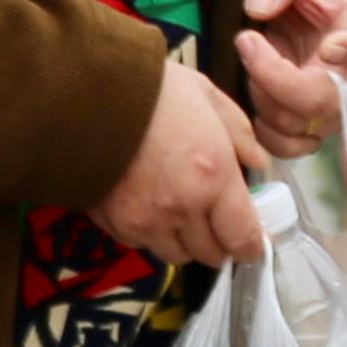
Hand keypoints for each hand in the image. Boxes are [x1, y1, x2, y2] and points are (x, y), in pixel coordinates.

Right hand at [98, 60, 270, 267]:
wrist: (88, 97)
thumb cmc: (154, 91)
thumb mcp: (210, 97)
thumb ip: (241, 134)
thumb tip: (258, 163)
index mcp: (213, 177)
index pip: (241, 237)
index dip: (252, 248)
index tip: (255, 246)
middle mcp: (182, 209)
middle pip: (210, 254)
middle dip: (222, 244)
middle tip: (222, 226)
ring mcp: (145, 221)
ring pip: (177, 255)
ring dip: (188, 243)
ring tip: (187, 217)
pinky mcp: (114, 224)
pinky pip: (142, 244)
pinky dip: (153, 235)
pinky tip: (152, 209)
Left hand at [231, 0, 346, 149]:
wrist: (312, 10)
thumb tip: (258, 9)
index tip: (329, 48)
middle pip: (324, 99)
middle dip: (275, 78)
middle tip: (246, 40)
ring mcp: (335, 106)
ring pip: (301, 126)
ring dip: (264, 100)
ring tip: (252, 63)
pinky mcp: (312, 125)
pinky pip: (289, 145)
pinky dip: (263, 132)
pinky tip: (253, 98)